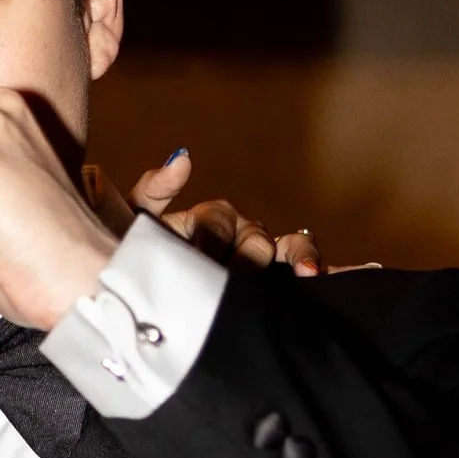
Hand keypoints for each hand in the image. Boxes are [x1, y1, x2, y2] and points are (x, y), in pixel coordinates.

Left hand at [125, 149, 320, 273]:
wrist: (151, 300)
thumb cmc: (145, 256)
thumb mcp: (139, 223)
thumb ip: (154, 191)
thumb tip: (184, 157)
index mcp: (210, 218)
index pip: (216, 220)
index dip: (211, 238)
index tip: (203, 258)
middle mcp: (241, 231)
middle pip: (254, 236)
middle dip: (249, 257)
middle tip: (240, 277)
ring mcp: (263, 255)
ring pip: (289, 247)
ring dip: (299, 255)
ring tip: (306, 271)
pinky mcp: (281, 279)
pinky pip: (305, 267)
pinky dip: (316, 267)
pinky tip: (319, 277)